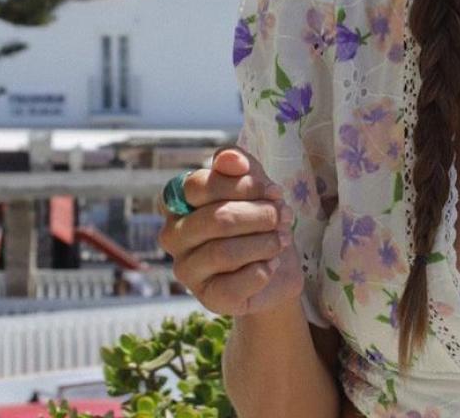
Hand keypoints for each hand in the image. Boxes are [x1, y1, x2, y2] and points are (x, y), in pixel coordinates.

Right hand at [157, 146, 305, 316]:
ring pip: (223, 253)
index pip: (198, 186)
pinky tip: (272, 264)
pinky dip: (261, 271)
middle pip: (216, 219)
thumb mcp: (254, 183)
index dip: (242, 186)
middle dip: (259, 215)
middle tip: (284, 215)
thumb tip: (230, 159)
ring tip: (283, 239)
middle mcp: (174, 236)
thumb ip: (239, 164)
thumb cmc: (258, 217)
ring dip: (264, 242)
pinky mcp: (208, 299)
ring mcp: (187, 271)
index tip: (274, 191)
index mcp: (180, 202)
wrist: (277, 264)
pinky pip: (233, 286)